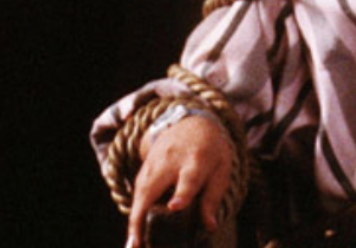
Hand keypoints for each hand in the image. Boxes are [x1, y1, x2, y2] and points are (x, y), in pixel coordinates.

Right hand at [128, 114, 233, 247]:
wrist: (192, 121)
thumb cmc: (210, 149)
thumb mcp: (221, 169)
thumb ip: (213, 197)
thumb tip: (210, 227)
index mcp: (196, 160)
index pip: (188, 178)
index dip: (182, 194)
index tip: (174, 207)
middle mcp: (171, 160)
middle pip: (152, 188)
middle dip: (142, 216)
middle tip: (138, 245)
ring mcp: (154, 161)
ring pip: (140, 192)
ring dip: (134, 220)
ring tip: (134, 246)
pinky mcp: (145, 166)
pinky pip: (137, 192)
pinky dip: (134, 213)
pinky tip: (134, 235)